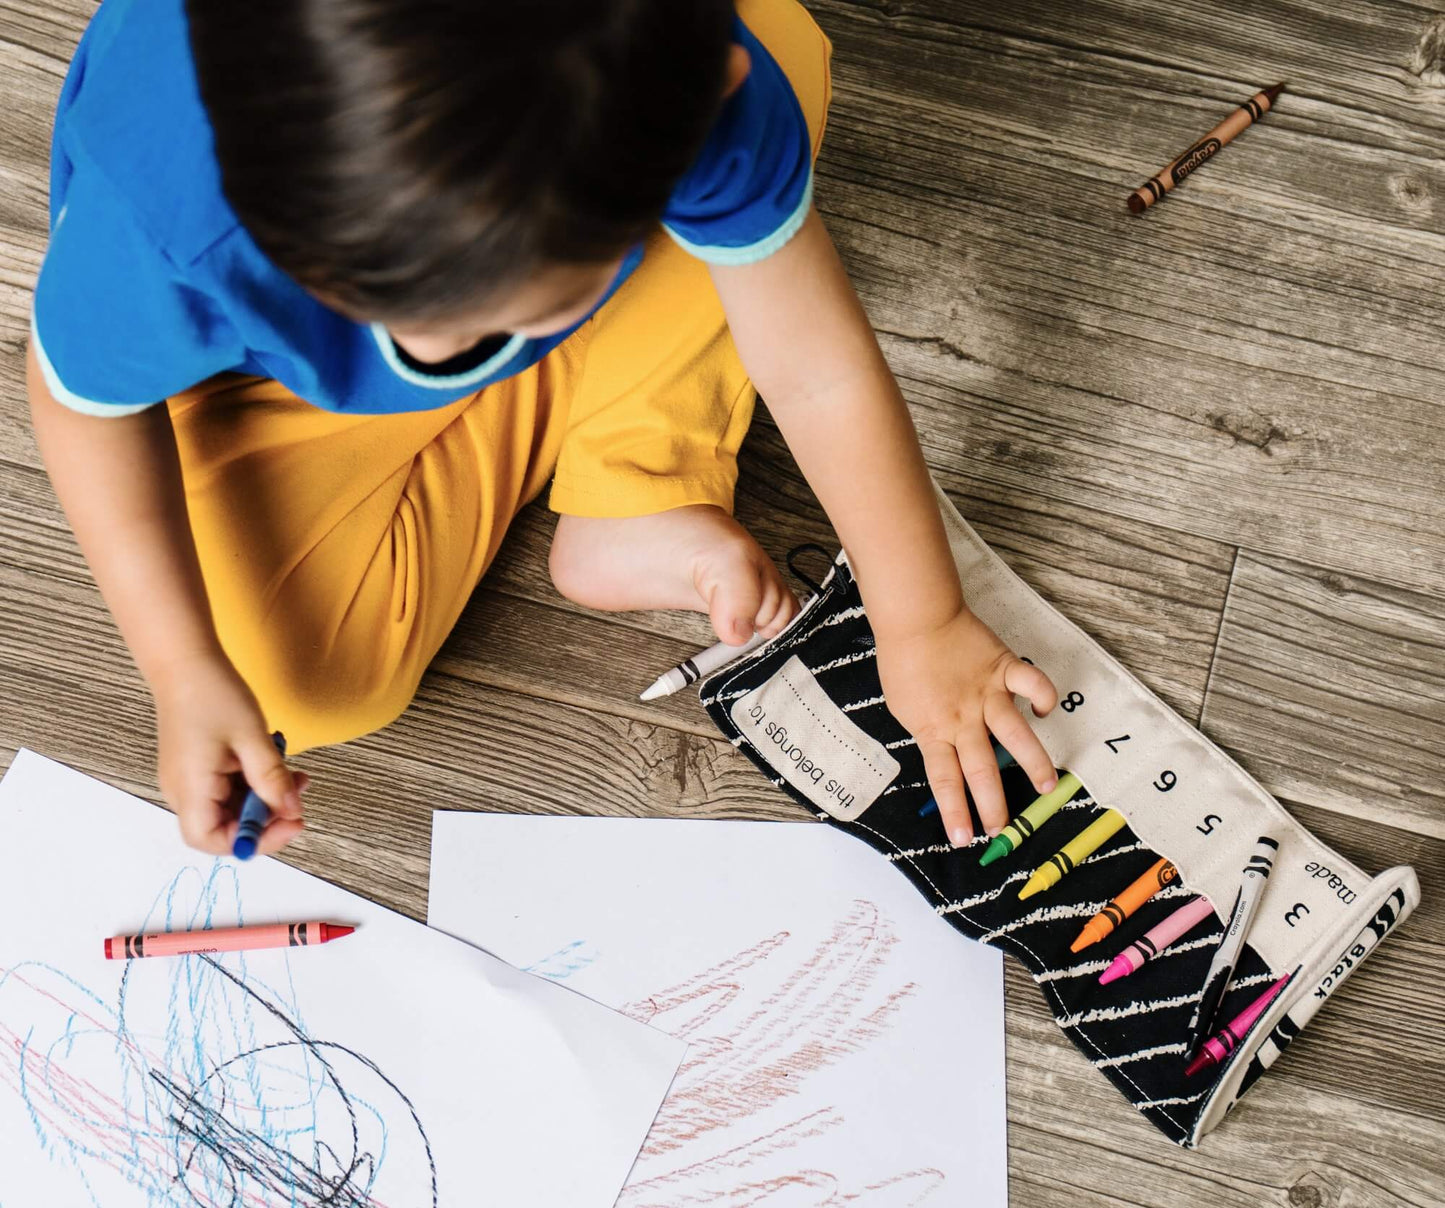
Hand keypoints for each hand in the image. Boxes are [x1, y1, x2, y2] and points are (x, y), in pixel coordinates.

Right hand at [154, 656, 306, 855]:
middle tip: (298, 796)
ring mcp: (190, 780)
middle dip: (267, 817)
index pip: (213, 841)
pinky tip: (278, 765)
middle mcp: (184, 792)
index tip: (290, 822)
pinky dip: (255, 784)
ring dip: (266, 798)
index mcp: (190, 790)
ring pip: (232, 808)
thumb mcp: (252, 738)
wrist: (185, 661)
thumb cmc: (213, 694)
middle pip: (226, 828)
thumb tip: (292, 812)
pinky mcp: (199, 768)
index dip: (255, 841)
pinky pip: (228, 789)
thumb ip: (272, 780)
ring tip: (295, 777)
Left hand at [877, 607, 1058, 847]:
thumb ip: (926, 729)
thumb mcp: (902, 706)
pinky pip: (1034, 685)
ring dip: (1034, 764)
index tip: (964, 839)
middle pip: (981, 770)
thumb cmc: (903, 660)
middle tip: (1002, 831)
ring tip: (1047, 787)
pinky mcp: (1004, 669)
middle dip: (993, 805)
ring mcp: (987, 695)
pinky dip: (1045, 698)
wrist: (916, 618)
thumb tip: (940, 746)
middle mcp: (964, 719)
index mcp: (934, 729)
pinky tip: (1046, 712)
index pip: (945, 780)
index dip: (955, 812)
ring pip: (1016, 737)